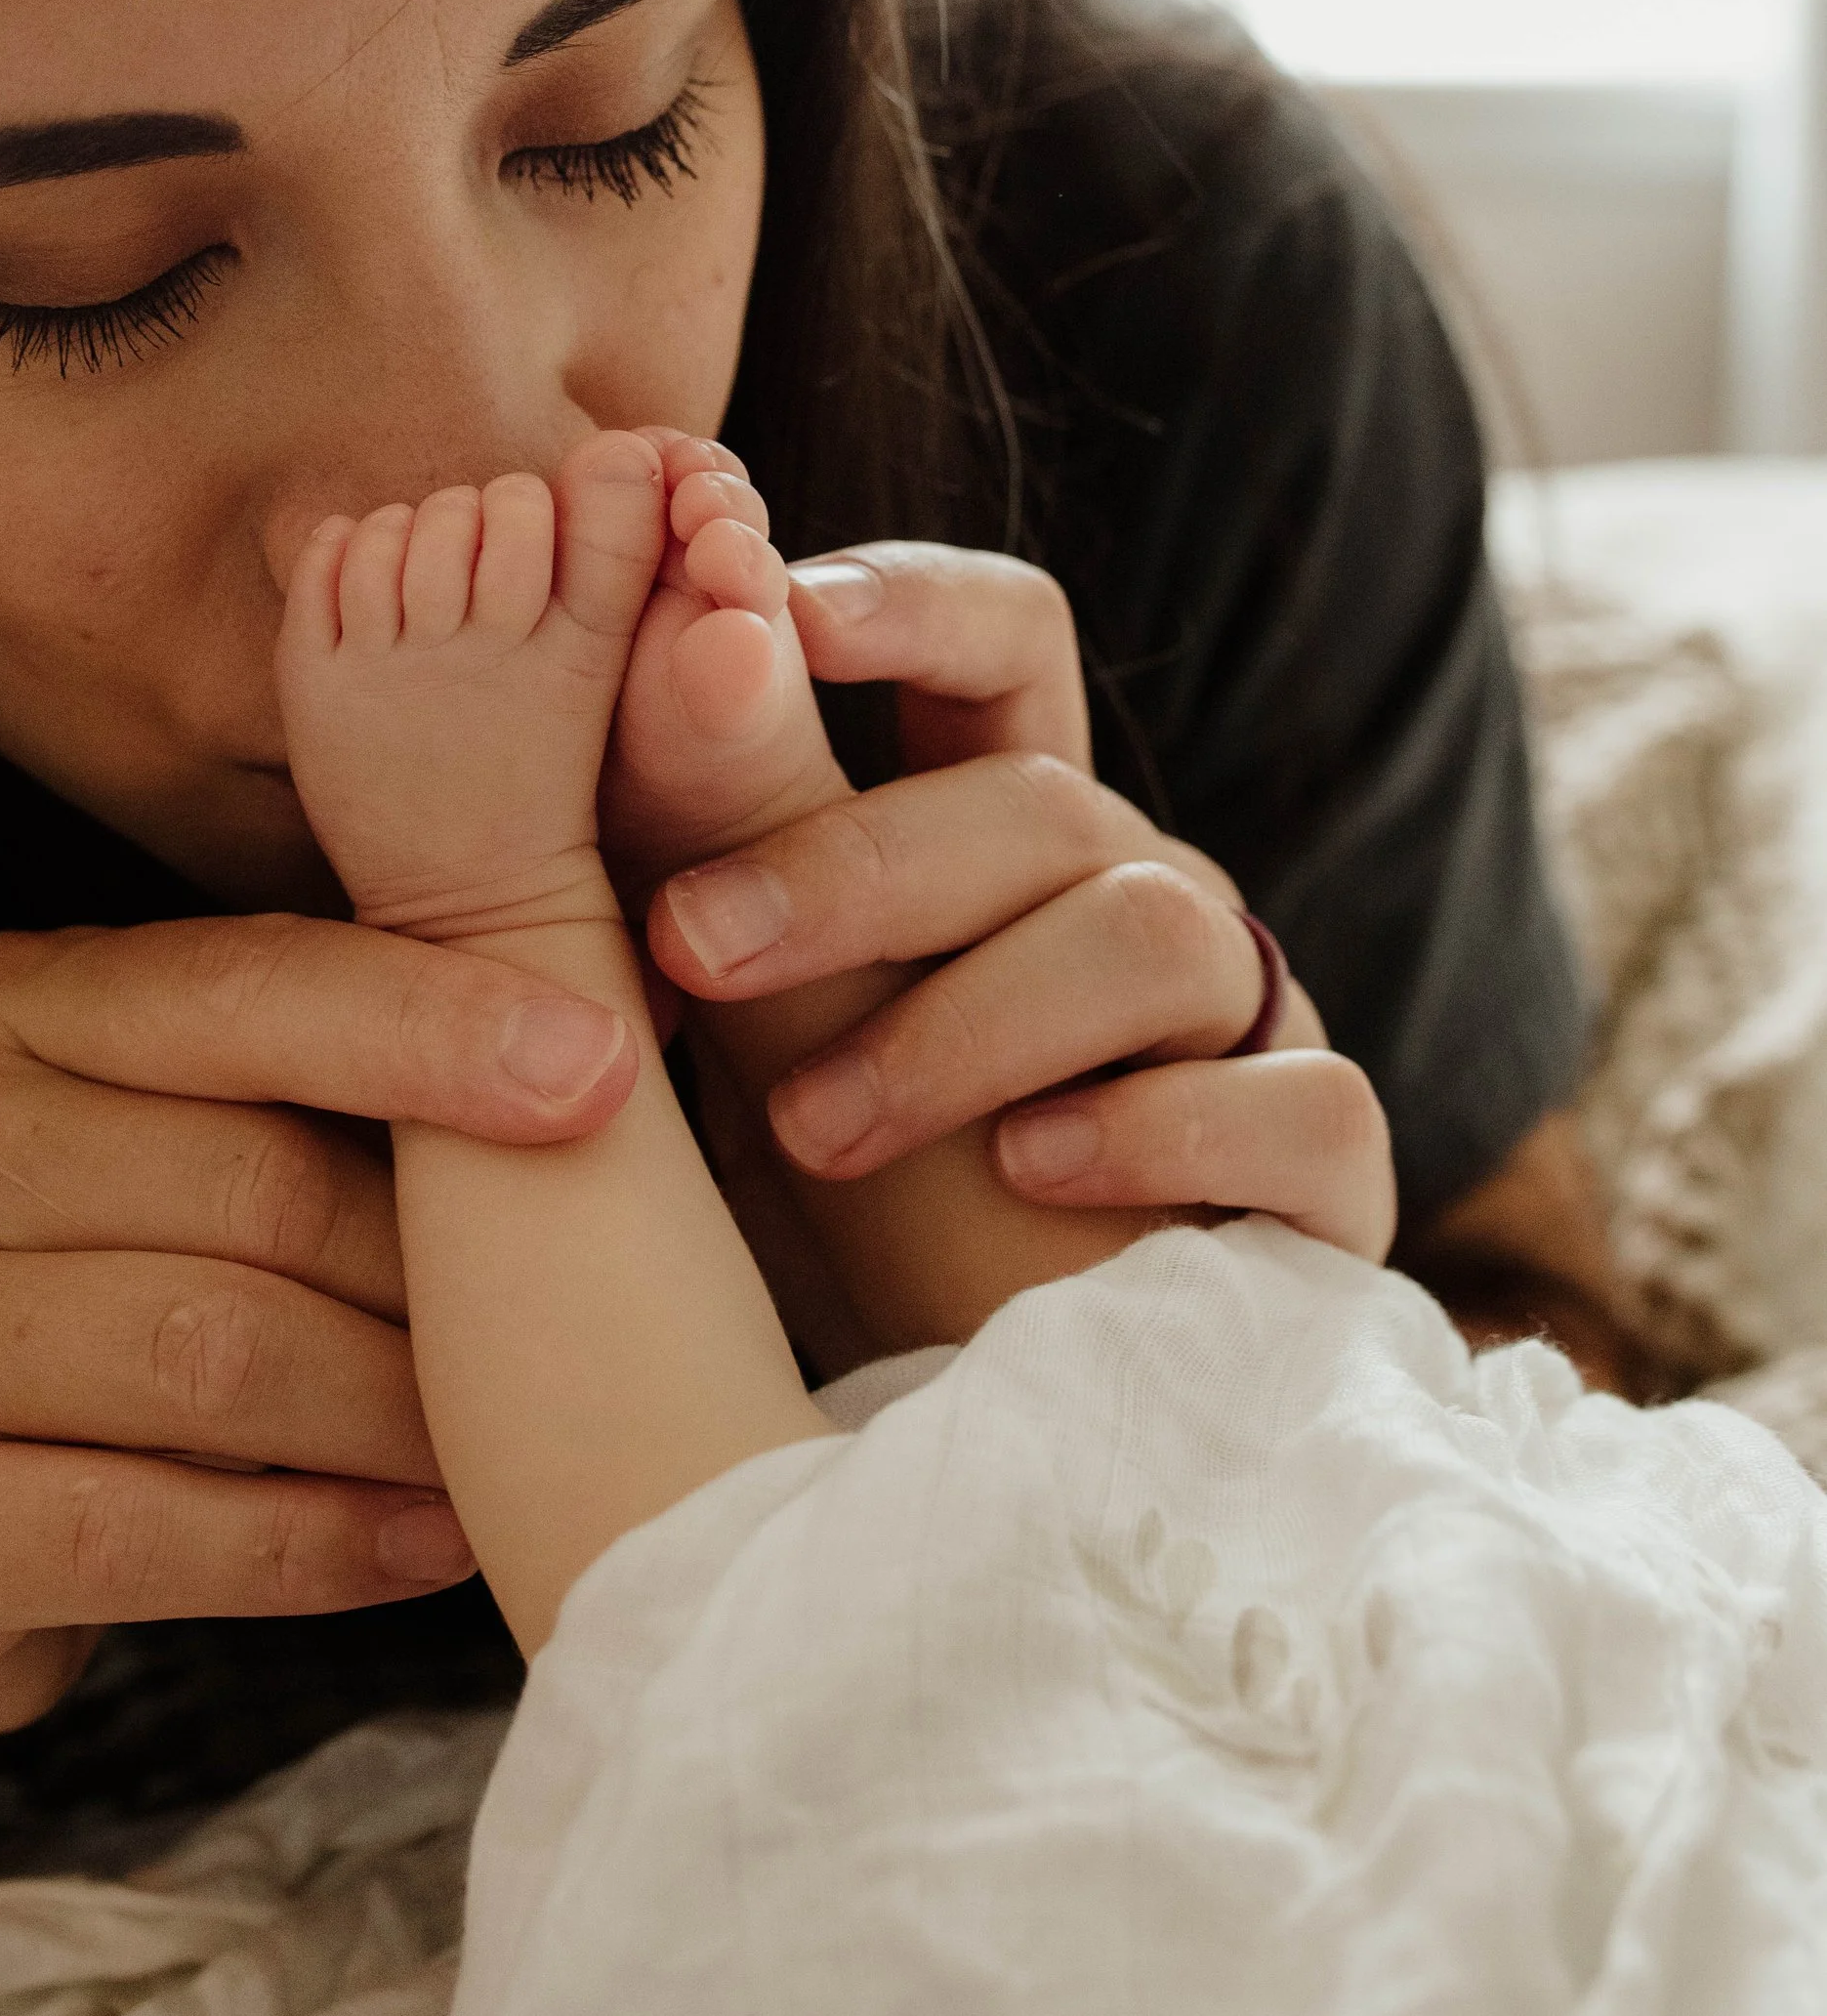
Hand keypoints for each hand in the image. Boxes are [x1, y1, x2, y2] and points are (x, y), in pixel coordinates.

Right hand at [0, 917, 639, 1791]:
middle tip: (573, 1327)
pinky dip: (320, 1544)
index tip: (602, 1070)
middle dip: (435, 1267)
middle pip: (249, 1185)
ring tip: (514, 1445)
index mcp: (9, 998)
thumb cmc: (123, 1282)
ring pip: (209, 1357)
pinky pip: (144, 1531)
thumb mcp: (202, 1131)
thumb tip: (614, 1037)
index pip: (243, 984)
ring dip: (397, 1413)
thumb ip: (345, 1072)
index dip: (429, 1024)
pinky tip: (429, 1544)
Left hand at [644, 541, 1395, 1270]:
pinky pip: (1295, 1103)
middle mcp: (1145, 890)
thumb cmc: (841, 1169)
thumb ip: (722, 807)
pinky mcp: (1324, 1176)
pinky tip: (1031, 1174)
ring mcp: (1246, 1026)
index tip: (779, 606)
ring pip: (1156, 939)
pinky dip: (1157, 1132)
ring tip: (813, 1132)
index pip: (1007, 637)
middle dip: (853, 869)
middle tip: (692, 950)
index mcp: (1012, 818)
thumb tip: (697, 617)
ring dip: (964, 1027)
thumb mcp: (755, 992)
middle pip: (1043, 805)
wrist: (954, 1414)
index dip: (911, 601)